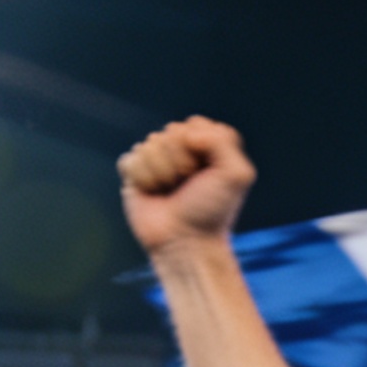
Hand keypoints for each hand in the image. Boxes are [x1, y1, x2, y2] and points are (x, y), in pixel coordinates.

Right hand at [119, 116, 256, 254]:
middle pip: (170, 132)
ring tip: (171, 192)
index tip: (207, 172)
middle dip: (181, 160)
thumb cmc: (212, 211)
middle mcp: (180, 151)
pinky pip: (130, 160)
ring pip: (149, 145)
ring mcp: (156, 162)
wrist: (186, 242)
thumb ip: (223, 139)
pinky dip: (142, 179)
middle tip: (188, 185)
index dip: (200, 146)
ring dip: (162, 172)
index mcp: (206, 147)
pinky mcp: (134, 175)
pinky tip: (152, 194)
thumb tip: (186, 132)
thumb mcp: (236, 174)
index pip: (195, 124)